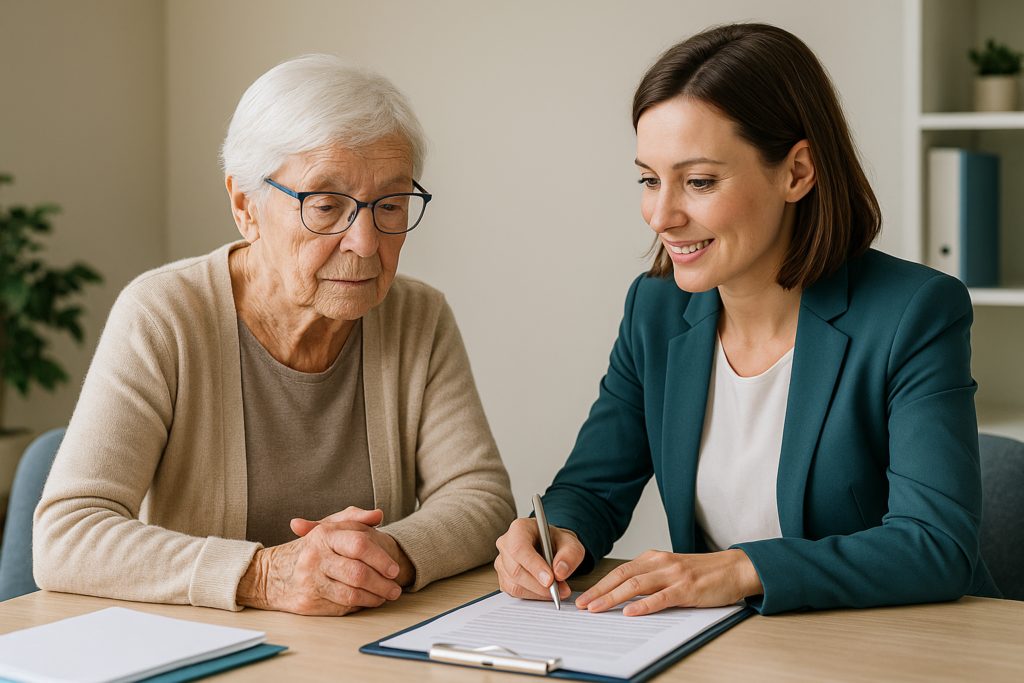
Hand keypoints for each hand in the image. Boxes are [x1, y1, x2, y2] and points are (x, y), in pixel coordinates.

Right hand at [236, 507, 404, 614]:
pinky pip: (342, 607)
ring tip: (387, 595)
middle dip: (383, 584)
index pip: (359, 544)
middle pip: (358, 573)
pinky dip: (360, 605)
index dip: (381, 558)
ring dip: (375, 597)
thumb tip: (378, 515)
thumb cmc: (311, 548)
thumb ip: (355, 518)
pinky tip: (368, 600)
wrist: (271, 574)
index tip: (394, 569)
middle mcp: (315, 558)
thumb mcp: (329, 527)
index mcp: (324, 535)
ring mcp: (311, 581)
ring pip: (352, 594)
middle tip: (396, 588)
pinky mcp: (309, 603)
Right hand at [494, 517, 584, 601]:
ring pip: (514, 584)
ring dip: (537, 592)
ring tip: (557, 591)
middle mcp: (506, 544)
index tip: (550, 579)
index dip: (534, 566)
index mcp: (519, 528)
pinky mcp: (503, 578)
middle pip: (515, 569)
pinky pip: (514, 592)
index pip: (520, 548)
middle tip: (559, 589)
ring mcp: (502, 562)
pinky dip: (532, 596)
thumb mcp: (570, 542)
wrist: (550, 547)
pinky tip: (545, 592)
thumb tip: (560, 572)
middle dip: (539, 585)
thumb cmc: (555, 541)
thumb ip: (569, 554)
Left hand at [575, 549, 762, 615]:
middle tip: (582, 604)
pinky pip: (661, 598)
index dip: (600, 583)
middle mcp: (660, 563)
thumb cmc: (703, 572)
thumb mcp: (671, 570)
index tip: (585, 596)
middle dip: (599, 591)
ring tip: (597, 608)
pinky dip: (644, 605)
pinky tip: (630, 612)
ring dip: (613, 597)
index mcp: (654, 558)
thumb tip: (625, 595)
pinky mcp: (687, 588)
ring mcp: (673, 575)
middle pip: (622, 576)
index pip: (620, 571)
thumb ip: (651, 579)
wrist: (734, 568)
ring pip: (636, 585)